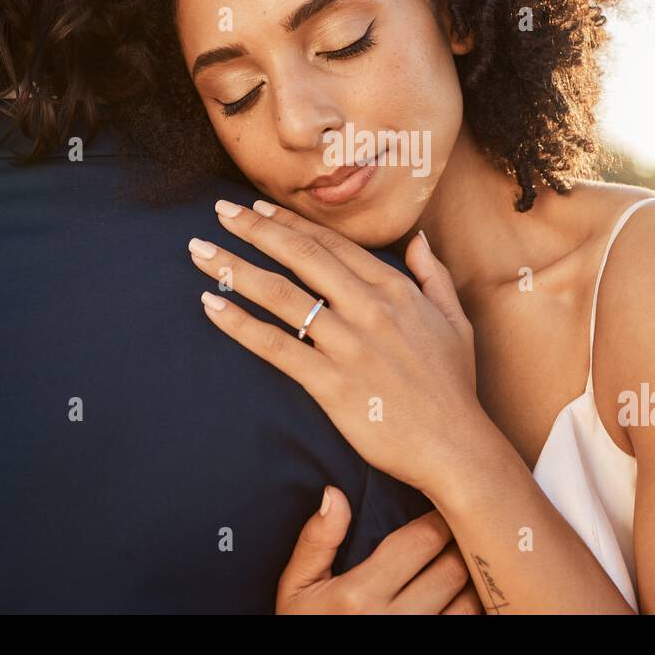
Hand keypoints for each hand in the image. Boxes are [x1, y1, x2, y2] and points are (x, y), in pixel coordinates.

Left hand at [187, 197, 486, 494]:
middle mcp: (369, 309)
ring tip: (199, 251)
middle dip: (254, 229)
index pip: (332, 244)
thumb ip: (433, 276)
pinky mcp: (331, 384)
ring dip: (235, 267)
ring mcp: (348, 345)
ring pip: (280, 295)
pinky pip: (276, 347)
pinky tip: (211, 306)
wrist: (455, 446)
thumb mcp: (454, 321)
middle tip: (218, 211)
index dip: (290, 223)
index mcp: (394, 290)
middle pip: (300, 256)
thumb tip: (418, 241)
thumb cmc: (453, 387)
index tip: (259, 209)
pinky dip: (240, 324)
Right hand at [277, 486, 482, 614]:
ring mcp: (416, 645)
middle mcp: (394, 622)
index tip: (440, 511)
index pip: (423, 540)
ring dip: (468, 581)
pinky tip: (456, 598)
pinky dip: (468, 609)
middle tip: (457, 534)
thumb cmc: (305, 628)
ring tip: (458, 567)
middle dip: (458, 546)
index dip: (438, 519)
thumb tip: (335, 494)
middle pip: (453, 568)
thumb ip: (317, 541)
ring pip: (470, 602)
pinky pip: (468, 626)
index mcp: (360, 595)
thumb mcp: (296, 588)